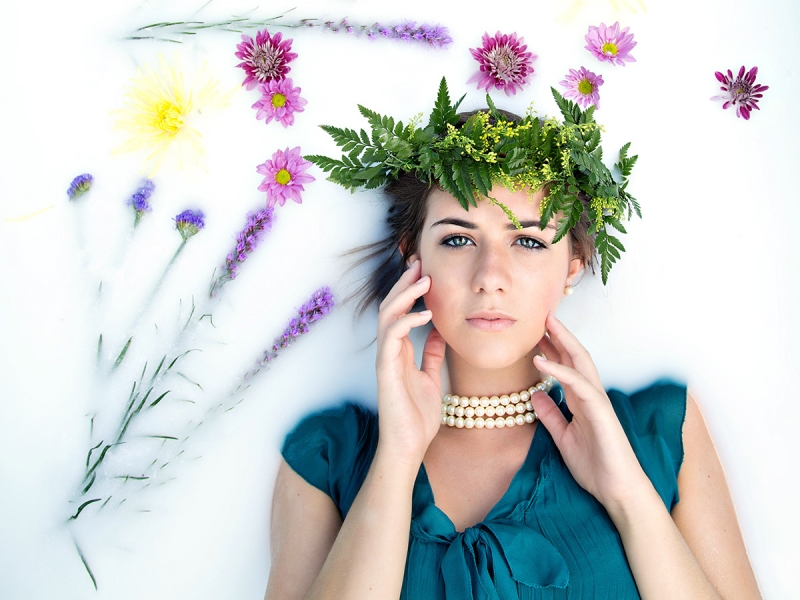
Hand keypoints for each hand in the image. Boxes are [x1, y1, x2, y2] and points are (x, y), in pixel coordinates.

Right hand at [375, 259, 446, 465]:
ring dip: (405, 295)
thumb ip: (433, 354)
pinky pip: (392, 337)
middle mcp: (389, 351)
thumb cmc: (418, 417)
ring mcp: (385, 359)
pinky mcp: (385, 370)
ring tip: (423, 280)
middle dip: (404, 283)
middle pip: (391, 307)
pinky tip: (425, 315)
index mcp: (399, 351)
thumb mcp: (431, 377)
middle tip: (420, 262)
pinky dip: (407, 321)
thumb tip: (440, 331)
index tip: (425, 271)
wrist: (409, 446)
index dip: (410, 290)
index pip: (401, 311)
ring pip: (388, 316)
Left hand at [530, 313, 650, 510]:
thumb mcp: (563, 438)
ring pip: (580, 363)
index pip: (567, 367)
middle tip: (541, 315)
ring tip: (544, 324)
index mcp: (582, 401)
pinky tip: (542, 360)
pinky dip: (560, 370)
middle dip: (558, 335)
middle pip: (575, 357)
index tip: (535, 334)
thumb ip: (551, 416)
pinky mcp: (600, 411)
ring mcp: (597, 401)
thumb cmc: (595, 466)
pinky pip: (579, 385)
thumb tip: (536, 395)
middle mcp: (591, 396)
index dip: (552, 348)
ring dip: (562, 341)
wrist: (617, 490)